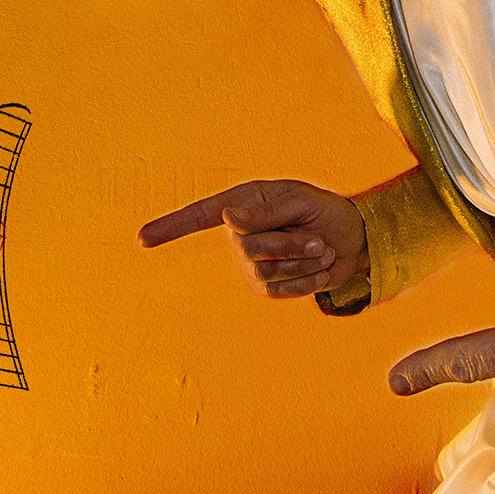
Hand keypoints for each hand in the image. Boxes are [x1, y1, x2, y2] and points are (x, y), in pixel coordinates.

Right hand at [138, 179, 364, 299]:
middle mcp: (240, 235)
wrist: (353, 242)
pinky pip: (281, 292)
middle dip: (290, 245)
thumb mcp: (302, 201)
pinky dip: (307, 281)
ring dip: (303, 263)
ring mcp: (251, 265)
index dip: (171, 227)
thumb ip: (266, 210)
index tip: (142, 239)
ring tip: (321, 251)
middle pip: (249, 248)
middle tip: (318, 240)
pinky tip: (320, 270)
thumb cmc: (327, 212)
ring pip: (266, 272)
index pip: (200, 216)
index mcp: (244, 205)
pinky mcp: (267, 289)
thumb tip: (227, 218)